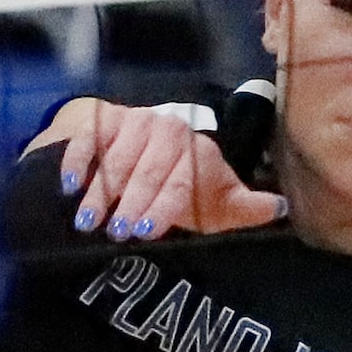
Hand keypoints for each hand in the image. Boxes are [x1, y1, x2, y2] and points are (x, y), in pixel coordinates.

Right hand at [31, 99, 286, 240]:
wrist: (152, 143)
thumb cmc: (185, 183)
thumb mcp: (218, 199)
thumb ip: (247, 207)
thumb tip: (283, 208)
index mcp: (196, 152)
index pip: (179, 184)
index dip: (163, 208)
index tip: (146, 231)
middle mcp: (167, 132)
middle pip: (146, 174)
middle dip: (129, 205)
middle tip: (114, 232)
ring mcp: (134, 123)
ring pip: (116, 161)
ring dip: (99, 191)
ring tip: (86, 219)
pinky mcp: (105, 119)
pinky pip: (89, 139)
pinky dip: (77, 161)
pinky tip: (68, 185)